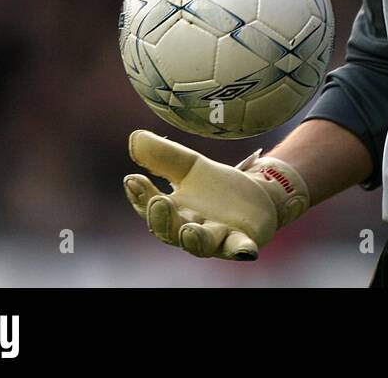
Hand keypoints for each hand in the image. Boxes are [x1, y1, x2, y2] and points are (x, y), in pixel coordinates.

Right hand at [123, 130, 309, 259]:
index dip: (140, 195)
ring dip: (194, 239)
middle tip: (157, 202)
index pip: (150, 207)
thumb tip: (136, 136)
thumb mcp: (191, 166)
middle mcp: (190, 229)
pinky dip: (241, 249)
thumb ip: (164, 155)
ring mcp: (217, 237)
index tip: (132, 179)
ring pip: (202, 243)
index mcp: (174, 211)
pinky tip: (246, 250)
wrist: (256, 196)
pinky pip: (240, 247)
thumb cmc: (214, 187)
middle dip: (162, 219)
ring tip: (188, 230)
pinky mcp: (242, 239)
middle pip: (171, 230)